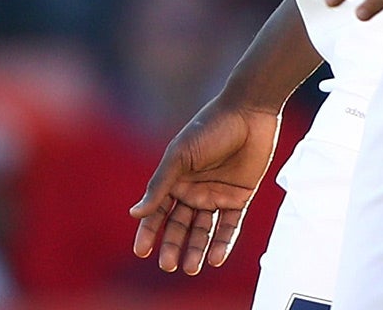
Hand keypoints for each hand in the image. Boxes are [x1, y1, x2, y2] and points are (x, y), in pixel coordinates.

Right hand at [128, 98, 281, 274]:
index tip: (141, 251)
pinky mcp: (239, 198)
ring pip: (203, 230)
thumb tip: (134, 212)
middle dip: (172, 245)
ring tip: (190, 268)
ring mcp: (216, 195)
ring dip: (196, 249)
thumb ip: (160, 185)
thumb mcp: (180, 156)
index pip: (157, 210)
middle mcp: (193, 189)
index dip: (148, 230)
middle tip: (167, 266)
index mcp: (174, 177)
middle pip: (179, 225)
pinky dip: (222, 243)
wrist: (248, 113)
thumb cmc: (209, 128)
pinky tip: (215, 258)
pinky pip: (229, 226)